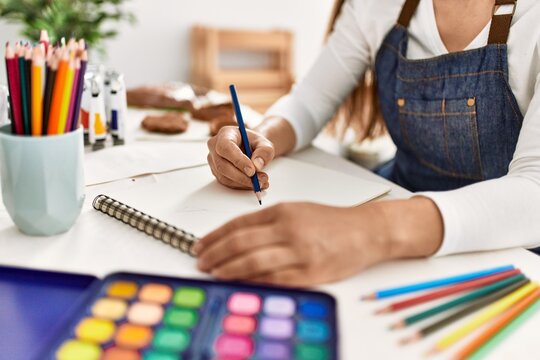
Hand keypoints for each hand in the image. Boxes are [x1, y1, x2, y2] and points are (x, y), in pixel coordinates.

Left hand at [193, 202, 391, 285]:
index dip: (215, 236)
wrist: (365, 231)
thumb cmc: (330, 221)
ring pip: (253, 263)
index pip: (238, 224)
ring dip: (228, 270)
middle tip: (201, 262)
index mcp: (282, 212)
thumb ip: (267, 223)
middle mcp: (288, 230)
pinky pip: (275, 280)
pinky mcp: (310, 273)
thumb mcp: (296, 211)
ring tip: (214, 274)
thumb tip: (234, 239)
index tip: (200, 245)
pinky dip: (253, 283)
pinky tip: (240, 285)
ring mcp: (299, 253)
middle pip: (240, 243)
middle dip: (215, 254)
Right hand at [207, 126, 274, 189]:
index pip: (226, 147)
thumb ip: (264, 152)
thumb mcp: (265, 144)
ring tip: (261, 182)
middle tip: (260, 181)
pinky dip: (242, 186)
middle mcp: (214, 146)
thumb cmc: (255, 144)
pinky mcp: (216, 172)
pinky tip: (255, 184)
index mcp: (225, 134)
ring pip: (224, 177)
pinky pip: (227, 182)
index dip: (238, 160)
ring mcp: (213, 160)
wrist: (250, 148)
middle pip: (222, 165)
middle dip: (242, 177)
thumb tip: (257, 165)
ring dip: (244, 183)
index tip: (252, 171)